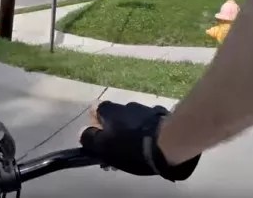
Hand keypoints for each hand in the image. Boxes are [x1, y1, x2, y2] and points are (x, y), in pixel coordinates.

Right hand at [79, 101, 200, 181]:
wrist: (169, 142)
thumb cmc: (131, 146)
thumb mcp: (103, 147)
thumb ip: (89, 138)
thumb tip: (83, 132)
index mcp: (109, 110)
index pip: (94, 110)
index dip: (94, 124)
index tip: (99, 138)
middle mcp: (125, 104)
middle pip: (115, 116)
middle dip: (115, 130)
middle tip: (117, 148)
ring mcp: (145, 109)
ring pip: (133, 120)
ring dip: (132, 130)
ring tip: (137, 149)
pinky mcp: (162, 116)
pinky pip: (149, 123)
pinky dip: (147, 131)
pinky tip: (152, 144)